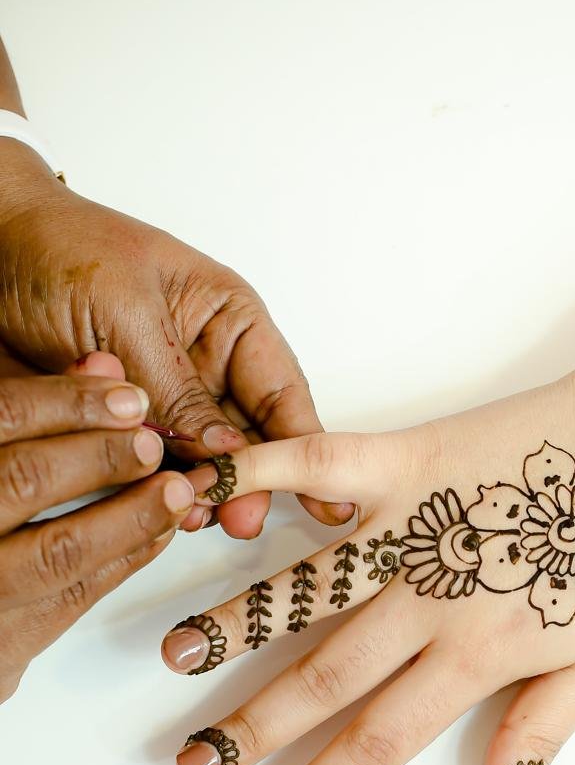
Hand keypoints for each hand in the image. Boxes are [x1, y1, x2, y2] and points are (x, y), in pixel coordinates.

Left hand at [0, 141, 354, 539]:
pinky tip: (156, 500)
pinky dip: (154, 490)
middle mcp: (204, 366)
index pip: (282, 393)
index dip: (306, 446)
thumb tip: (227, 450)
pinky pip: (151, 471)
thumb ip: (177, 386)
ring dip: (201, 490)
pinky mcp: (124, 429)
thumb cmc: (58, 249)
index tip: (325, 494)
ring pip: (203, 464)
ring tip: (196, 510)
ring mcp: (165, 401)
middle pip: (250, 439)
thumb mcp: (127, 312)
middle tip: (242, 516)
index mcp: (227, 322)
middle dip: (250, 481)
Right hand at [0, 349, 197, 704]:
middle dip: (100, 457)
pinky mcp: (4, 650)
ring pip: (57, 552)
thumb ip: (37, 408)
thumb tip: (107, 364)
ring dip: (130, 516)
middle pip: (23, 481)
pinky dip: (124, 560)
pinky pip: (72, 600)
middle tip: (151, 443)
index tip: (126, 395)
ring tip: (176, 490)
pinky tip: (158, 531)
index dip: (66, 401)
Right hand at [160, 355, 574, 764]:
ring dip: (237, 621)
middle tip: (193, 763)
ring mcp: (415, 528)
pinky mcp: (409, 461)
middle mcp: (433, 601)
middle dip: (255, 728)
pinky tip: (208, 485)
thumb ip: (543, 734)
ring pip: (308, 586)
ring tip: (172, 655)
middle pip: (327, 677)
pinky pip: (324, 464)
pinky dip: (266, 470)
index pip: (381, 739)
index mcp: (478, 657)